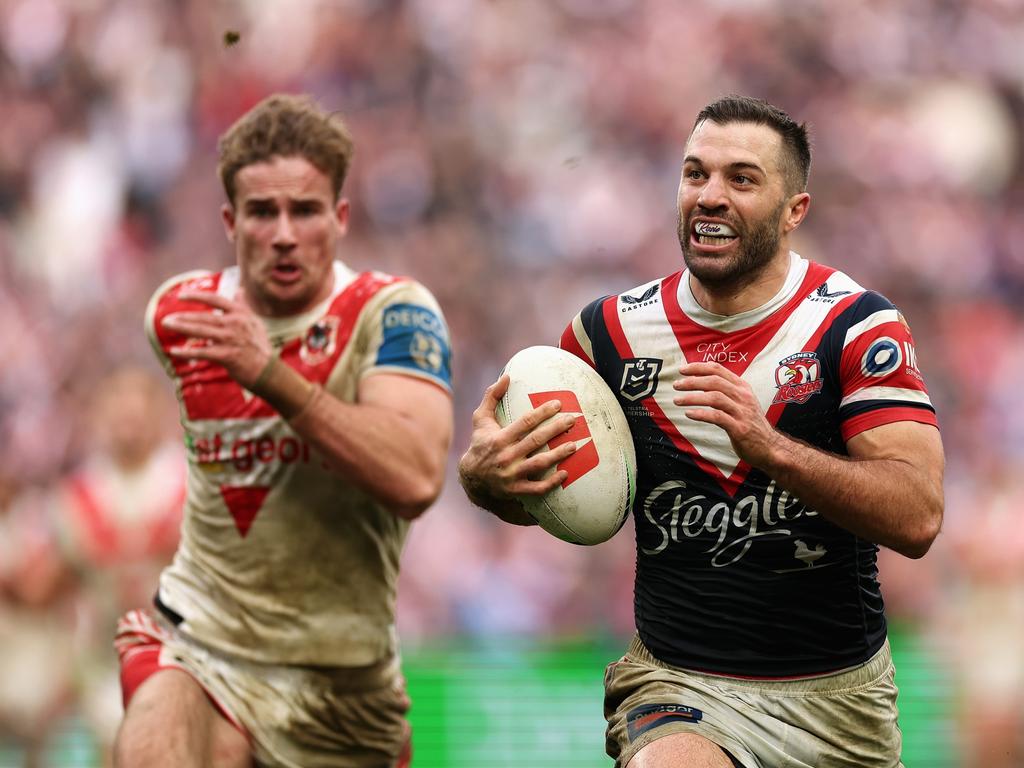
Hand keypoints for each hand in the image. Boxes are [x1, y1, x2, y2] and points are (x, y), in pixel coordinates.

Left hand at [162, 290, 272, 388]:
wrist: (268, 371)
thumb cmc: (259, 346)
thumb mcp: (255, 322)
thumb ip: (243, 306)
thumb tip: (239, 290)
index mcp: (241, 313)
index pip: (215, 299)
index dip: (197, 296)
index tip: (181, 295)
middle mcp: (235, 324)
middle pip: (203, 317)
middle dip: (183, 317)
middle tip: (166, 319)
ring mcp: (231, 339)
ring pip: (200, 331)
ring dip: (181, 328)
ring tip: (166, 325)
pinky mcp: (227, 356)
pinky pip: (202, 352)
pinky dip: (187, 352)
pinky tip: (174, 351)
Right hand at [458, 374, 577, 501]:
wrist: (471, 478)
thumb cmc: (480, 443)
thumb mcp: (480, 419)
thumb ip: (491, 397)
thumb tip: (506, 376)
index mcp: (500, 438)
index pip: (525, 422)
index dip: (543, 412)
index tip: (558, 404)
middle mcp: (506, 456)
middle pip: (536, 440)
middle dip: (556, 429)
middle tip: (573, 420)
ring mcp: (512, 474)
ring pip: (540, 463)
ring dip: (559, 454)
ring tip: (574, 445)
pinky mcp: (516, 490)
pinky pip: (537, 488)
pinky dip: (552, 482)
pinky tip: (565, 473)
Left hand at [672, 361, 783, 467]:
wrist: (770, 447)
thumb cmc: (750, 424)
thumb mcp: (742, 401)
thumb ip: (726, 389)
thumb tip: (703, 376)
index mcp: (742, 387)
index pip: (718, 370)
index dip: (698, 367)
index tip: (682, 369)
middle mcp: (743, 396)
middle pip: (714, 381)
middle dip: (692, 381)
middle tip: (676, 385)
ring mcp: (742, 412)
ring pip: (714, 397)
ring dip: (692, 397)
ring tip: (677, 400)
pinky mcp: (739, 428)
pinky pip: (717, 417)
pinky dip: (701, 414)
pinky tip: (688, 414)